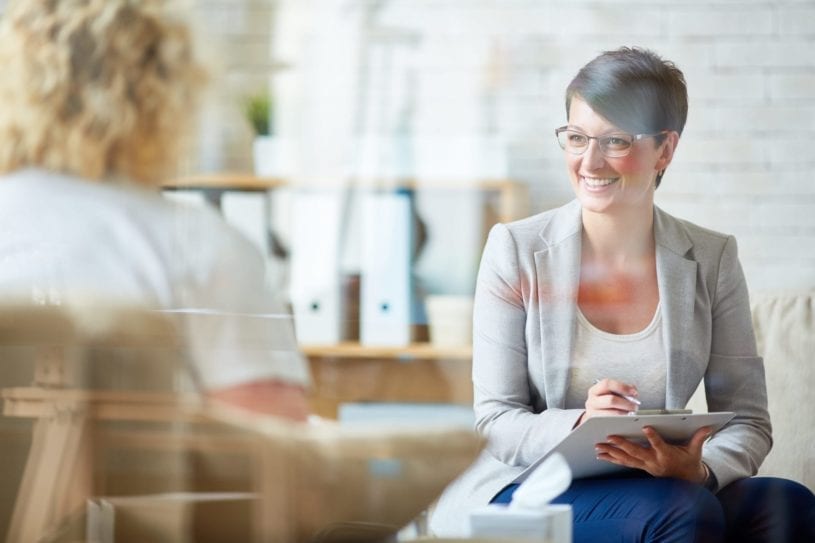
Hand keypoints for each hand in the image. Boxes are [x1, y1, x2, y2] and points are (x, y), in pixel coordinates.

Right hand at [576, 378, 639, 425]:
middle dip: (626, 403)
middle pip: (611, 400)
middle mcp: (592, 402)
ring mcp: (593, 414)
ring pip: (613, 414)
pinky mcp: (598, 425)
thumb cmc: (606, 404)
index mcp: (595, 391)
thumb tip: (633, 391)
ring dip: (626, 413)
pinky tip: (625, 419)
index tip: (634, 392)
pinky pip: (613, 423)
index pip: (607, 384)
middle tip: (634, 406)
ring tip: (631, 413)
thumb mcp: (611, 394)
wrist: (596, 418)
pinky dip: (622, 421)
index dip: (622, 387)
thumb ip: (622, 390)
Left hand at [594, 425, 711, 482]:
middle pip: (637, 452)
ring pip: (626, 459)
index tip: (646, 427)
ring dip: (612, 453)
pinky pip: (624, 463)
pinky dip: (612, 459)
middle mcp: (654, 461)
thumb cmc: (689, 462)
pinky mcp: (640, 467)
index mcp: (667, 455)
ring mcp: (645, 465)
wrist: (686, 480)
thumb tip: (709, 426)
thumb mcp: (695, 450)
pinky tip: (600, 455)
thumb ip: (699, 438)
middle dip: (622, 445)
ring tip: (598, 447)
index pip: (660, 445)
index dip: (653, 437)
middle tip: (610, 437)